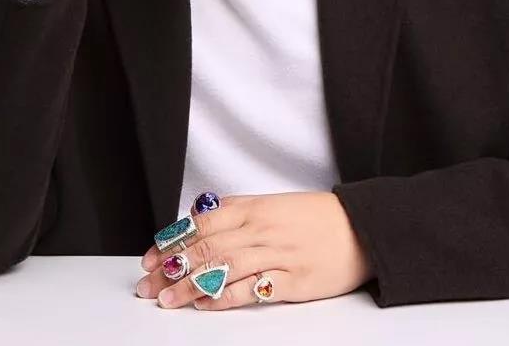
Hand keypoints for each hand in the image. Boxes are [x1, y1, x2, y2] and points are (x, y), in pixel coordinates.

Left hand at [136, 192, 374, 309]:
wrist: (360, 227)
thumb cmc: (314, 218)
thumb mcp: (272, 204)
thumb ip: (236, 212)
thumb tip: (197, 219)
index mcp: (254, 208)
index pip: (202, 223)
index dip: (172, 241)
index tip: (149, 257)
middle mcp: (261, 229)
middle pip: (207, 248)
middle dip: (172, 268)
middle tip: (148, 285)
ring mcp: (277, 254)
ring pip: (223, 268)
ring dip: (190, 285)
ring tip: (167, 299)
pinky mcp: (293, 280)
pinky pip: (253, 289)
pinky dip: (226, 297)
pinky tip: (206, 305)